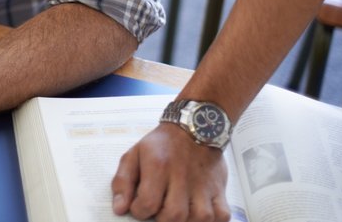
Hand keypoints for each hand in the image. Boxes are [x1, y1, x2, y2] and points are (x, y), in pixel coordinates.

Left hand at [112, 124, 230, 221]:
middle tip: (160, 208)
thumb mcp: (134, 154)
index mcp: (158, 166)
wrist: (194, 127)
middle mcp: (182, 177)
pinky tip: (198, 213)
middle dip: (162, 219)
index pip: (147, 204)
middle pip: (173, 216)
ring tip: (179, 210)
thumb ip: (123, 182)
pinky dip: (212, 220)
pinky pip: (222, 216)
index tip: (140, 206)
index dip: (139, 211)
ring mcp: (204, 185)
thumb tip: (119, 208)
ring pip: (199, 219)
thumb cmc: (162, 144)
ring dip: (187, 220)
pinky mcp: (220, 190)